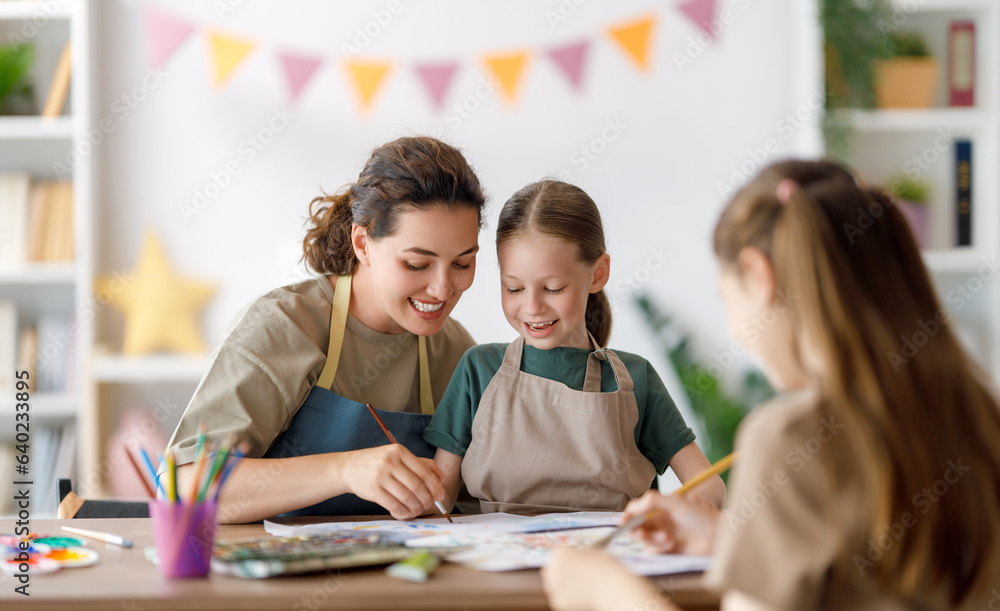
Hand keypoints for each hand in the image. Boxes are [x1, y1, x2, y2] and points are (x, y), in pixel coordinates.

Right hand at [341, 445, 445, 519]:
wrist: (348, 467)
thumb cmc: (377, 463)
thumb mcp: (398, 457)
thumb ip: (421, 464)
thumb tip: (441, 477)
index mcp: (400, 451)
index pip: (424, 471)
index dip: (435, 486)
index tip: (440, 496)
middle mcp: (390, 461)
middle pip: (417, 486)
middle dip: (426, 500)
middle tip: (428, 505)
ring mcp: (380, 475)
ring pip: (407, 497)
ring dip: (415, 508)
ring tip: (417, 510)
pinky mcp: (373, 490)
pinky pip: (394, 505)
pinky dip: (403, 512)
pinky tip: (405, 513)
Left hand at [542, 548, 661, 610]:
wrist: (612, 588)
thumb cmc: (606, 569)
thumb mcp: (591, 552)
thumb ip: (578, 555)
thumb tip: (575, 560)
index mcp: (561, 553)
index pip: (558, 555)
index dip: (568, 560)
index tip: (575, 564)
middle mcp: (553, 568)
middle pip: (552, 570)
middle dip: (561, 573)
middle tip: (576, 577)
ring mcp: (554, 586)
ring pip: (554, 585)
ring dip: (564, 586)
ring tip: (582, 587)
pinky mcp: (559, 601)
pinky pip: (560, 598)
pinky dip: (568, 598)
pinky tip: (582, 595)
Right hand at [622, 491, 719, 554]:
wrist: (719, 535)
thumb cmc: (701, 515)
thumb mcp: (675, 502)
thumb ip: (651, 501)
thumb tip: (631, 508)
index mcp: (660, 507)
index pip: (637, 510)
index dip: (628, 516)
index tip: (624, 522)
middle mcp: (660, 521)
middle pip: (637, 526)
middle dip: (637, 530)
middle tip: (641, 533)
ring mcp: (664, 535)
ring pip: (645, 540)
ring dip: (652, 539)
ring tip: (667, 538)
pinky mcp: (669, 550)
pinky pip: (654, 551)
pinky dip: (659, 547)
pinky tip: (671, 544)